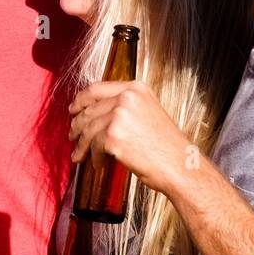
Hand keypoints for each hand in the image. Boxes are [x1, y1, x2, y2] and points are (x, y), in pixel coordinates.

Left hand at [69, 80, 191, 195]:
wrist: (181, 165)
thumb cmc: (166, 146)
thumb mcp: (148, 113)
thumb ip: (124, 108)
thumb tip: (94, 115)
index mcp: (135, 89)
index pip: (96, 89)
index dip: (80, 100)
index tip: (73, 109)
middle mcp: (127, 98)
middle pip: (89, 110)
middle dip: (78, 126)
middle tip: (73, 136)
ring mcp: (119, 115)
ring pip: (88, 129)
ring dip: (82, 145)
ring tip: (80, 155)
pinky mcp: (114, 136)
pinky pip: (94, 146)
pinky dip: (94, 157)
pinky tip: (98, 164)